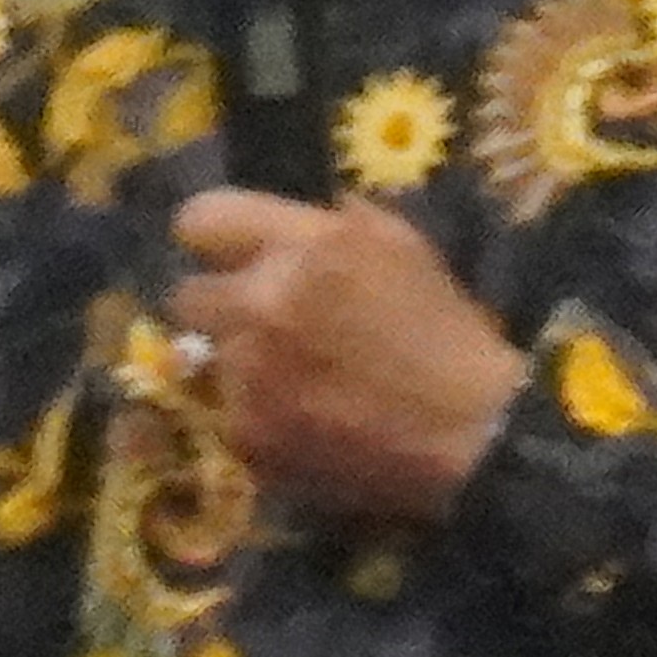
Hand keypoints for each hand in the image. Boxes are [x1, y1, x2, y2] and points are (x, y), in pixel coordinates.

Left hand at [167, 191, 531, 521]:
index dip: (214, 238)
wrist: (470, 432)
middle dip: (221, 307)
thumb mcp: (399, 244)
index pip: (198, 220)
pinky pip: (226, 416)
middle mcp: (259, 305)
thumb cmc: (441, 330)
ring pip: (205, 363)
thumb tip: (282, 219)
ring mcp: (247, 377)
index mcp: (298, 247)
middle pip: (185, 297)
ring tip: (294, 382)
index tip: (230, 256)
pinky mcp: (248, 437)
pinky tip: (303, 422)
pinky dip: (257, 419)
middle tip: (260, 324)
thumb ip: (328, 222)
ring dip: (240, 367)